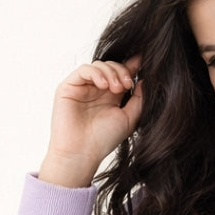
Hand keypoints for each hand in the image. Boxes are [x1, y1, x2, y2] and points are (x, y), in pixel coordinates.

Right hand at [38, 55, 142, 186]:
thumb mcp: (129, 118)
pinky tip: (104, 85)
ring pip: (99, 65)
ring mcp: (82, 88)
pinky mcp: (68, 87)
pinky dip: (96, 73)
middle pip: (112, 66)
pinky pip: (84, 70)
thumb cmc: (103, 141)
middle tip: (127, 85)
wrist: (81, 154)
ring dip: (111, 72)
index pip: (121, 74)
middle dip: (122, 71)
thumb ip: (139, 99)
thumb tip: (145, 80)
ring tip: (117, 88)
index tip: (145, 60)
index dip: (132, 65)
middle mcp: (96, 90)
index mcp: (111, 97)